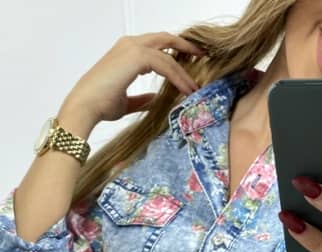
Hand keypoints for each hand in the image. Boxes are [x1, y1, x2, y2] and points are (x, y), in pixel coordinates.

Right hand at [61, 32, 206, 124]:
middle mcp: (129, 44)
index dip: (174, 56)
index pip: (156, 47)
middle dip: (185, 47)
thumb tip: (155, 98)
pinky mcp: (137, 56)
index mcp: (126, 52)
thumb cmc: (100, 105)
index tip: (189, 67)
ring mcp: (133, 48)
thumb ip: (142, 98)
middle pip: (165, 39)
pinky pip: (166, 64)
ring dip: (184, 71)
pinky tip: (186, 90)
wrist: (85, 107)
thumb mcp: (126, 101)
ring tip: (195, 86)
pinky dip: (178, 77)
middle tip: (202, 57)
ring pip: (168, 54)